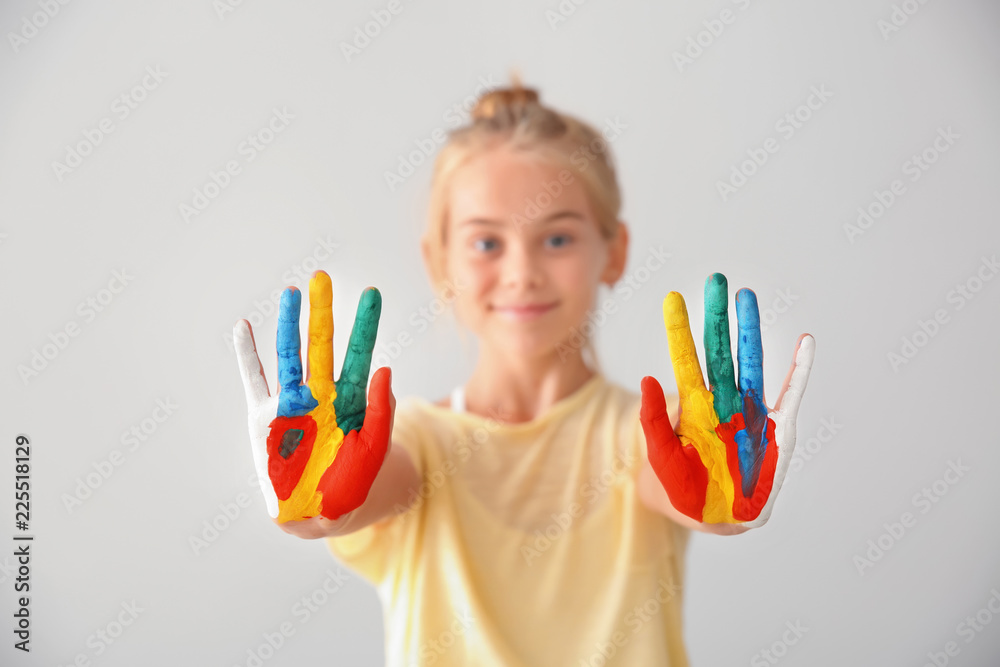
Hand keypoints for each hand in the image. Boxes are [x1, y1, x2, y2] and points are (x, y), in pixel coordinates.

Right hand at [233, 270, 393, 524]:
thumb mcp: (374, 448)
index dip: (365, 324)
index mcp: (349, 399)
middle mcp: (320, 394)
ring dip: (288, 325)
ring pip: (289, 354)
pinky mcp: (264, 416)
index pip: (359, 352)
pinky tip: (243, 328)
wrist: (319, 511)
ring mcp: (291, 403)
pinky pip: (254, 379)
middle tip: (321, 277)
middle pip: (321, 344)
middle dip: (322, 312)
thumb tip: (385, 368)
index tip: (371, 294)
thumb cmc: (352, 482)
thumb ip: (381, 411)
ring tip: (289, 293)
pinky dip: (247, 355)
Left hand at [639, 273, 814, 526]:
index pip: (685, 360)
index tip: (673, 298)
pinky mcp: (775, 430)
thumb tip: (647, 378)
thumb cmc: (682, 487)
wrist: (712, 518)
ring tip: (747, 297)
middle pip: (719, 350)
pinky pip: (789, 395)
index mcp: (692, 407)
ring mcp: (749, 412)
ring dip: (749, 331)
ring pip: (751, 362)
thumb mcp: (659, 455)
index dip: (679, 330)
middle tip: (715, 279)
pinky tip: (806, 342)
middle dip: (716, 316)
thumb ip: (652, 420)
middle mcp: (722, 401)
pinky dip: (798, 370)